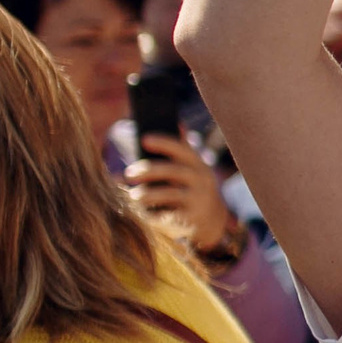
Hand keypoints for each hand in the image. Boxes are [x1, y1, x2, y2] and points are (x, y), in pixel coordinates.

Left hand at [126, 133, 234, 252]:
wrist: (213, 220)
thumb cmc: (192, 188)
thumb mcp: (193, 169)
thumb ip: (182, 150)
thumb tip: (178, 123)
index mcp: (198, 165)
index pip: (182, 149)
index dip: (164, 143)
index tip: (144, 139)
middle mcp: (201, 181)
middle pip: (173, 171)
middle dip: (149, 170)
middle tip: (128, 173)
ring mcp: (198, 201)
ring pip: (169, 195)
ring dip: (147, 194)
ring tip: (132, 197)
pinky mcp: (192, 220)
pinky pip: (169, 216)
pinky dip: (153, 215)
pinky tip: (141, 214)